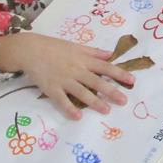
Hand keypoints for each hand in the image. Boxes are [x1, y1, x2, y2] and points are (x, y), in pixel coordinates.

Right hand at [0, 32, 133, 119]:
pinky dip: (69, 108)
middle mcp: (77, 70)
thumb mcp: (76, 46)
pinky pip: (62, 100)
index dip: (119, 74)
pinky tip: (78, 117)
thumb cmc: (55, 47)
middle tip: (124, 101)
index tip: (132, 81)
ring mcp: (64, 80)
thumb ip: (94, 52)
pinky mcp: (51, 89)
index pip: (105, 67)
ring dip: (95, 102)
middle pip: (97, 82)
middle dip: (111, 91)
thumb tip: (110, 55)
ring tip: (106, 110)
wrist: (31, 50)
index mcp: (84, 60)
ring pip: (82, 92)